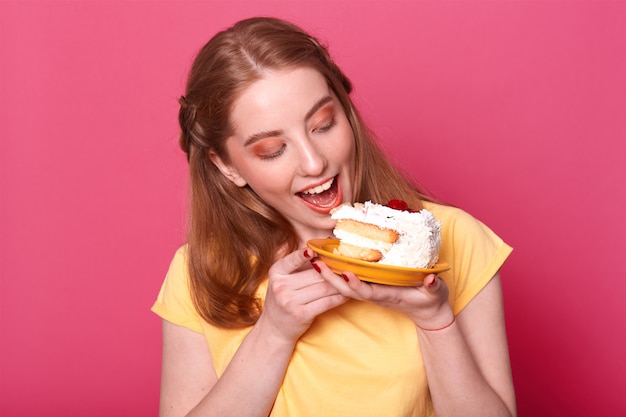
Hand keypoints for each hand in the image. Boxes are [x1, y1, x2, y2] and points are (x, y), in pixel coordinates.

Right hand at [257, 248, 348, 343]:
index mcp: (276, 273)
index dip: (304, 254)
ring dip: (340, 284)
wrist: (274, 329)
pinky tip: (347, 293)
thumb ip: (296, 266)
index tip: (315, 250)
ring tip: (352, 278)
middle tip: (347, 264)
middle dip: (333, 270)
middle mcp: (281, 286)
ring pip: (323, 288)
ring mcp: (290, 301)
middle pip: (314, 274)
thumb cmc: (282, 299)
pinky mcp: (301, 314)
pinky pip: (326, 302)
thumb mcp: (281, 280)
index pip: (292, 260)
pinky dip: (339, 297)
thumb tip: (319, 250)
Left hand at [313, 261, 453, 329]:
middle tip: (316, 262)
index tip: (344, 273)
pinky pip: (349, 280)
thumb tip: (431, 280)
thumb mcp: (436, 293)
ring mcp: (372, 291)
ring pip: (345, 285)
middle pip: (348, 289)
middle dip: (331, 278)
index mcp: (388, 295)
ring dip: (329, 274)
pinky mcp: (371, 286)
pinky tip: (326, 259)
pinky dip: (336, 272)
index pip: (367, 291)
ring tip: (314, 258)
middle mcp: (376, 294)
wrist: (428, 313)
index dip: (355, 284)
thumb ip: (433, 287)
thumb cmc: (431, 301)